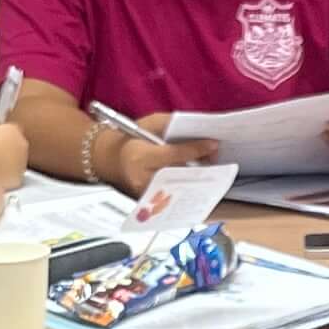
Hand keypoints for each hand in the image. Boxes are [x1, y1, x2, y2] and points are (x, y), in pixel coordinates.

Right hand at [103, 131, 218, 215]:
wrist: (112, 160)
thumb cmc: (131, 140)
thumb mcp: (149, 124)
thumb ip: (171, 126)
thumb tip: (199, 131)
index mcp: (140, 157)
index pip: (173, 154)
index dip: (195, 149)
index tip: (213, 144)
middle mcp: (142, 179)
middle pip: (179, 175)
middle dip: (201, 167)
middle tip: (216, 159)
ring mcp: (146, 195)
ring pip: (179, 188)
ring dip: (198, 180)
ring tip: (213, 171)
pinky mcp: (150, 204)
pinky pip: (174, 196)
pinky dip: (188, 189)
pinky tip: (200, 182)